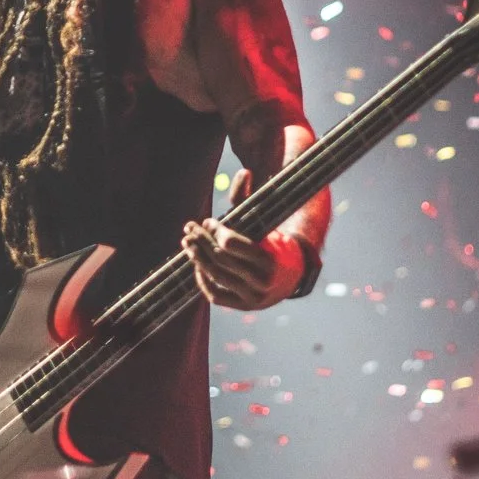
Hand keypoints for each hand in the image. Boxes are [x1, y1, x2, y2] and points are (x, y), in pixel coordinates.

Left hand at [183, 171, 302, 310]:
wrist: (290, 278)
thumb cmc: (273, 245)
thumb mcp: (265, 224)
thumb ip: (250, 199)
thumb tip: (243, 172)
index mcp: (270, 260)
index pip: (232, 244)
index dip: (216, 231)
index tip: (208, 221)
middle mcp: (262, 282)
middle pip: (221, 259)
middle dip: (202, 241)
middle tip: (189, 229)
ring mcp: (252, 298)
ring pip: (216, 276)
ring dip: (197, 258)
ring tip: (187, 244)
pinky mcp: (242, 306)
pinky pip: (215, 295)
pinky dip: (202, 279)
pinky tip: (196, 264)